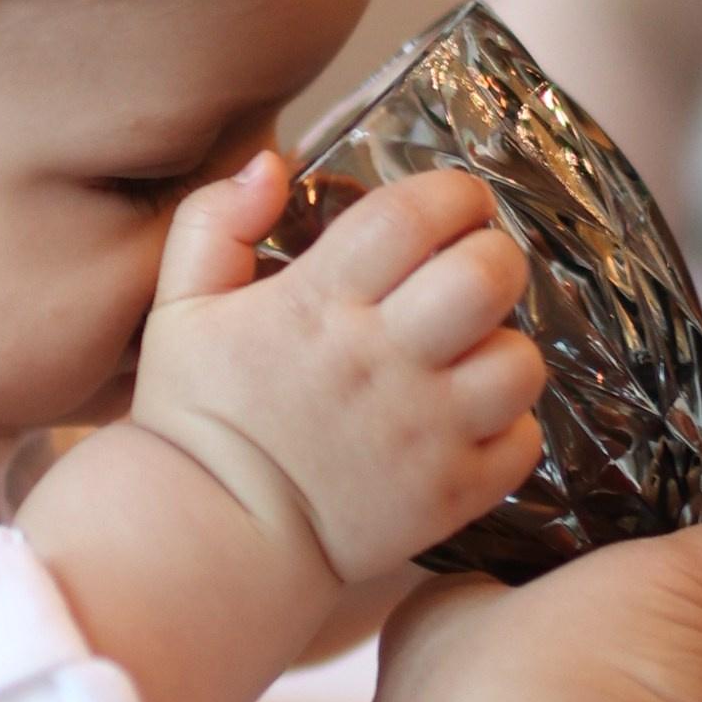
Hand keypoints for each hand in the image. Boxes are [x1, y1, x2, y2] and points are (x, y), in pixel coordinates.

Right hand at [132, 146, 546, 589]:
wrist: (208, 539)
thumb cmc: (198, 416)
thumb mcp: (178, 307)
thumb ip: (213, 221)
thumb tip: (272, 162)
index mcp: (317, 305)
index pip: (412, 216)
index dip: (451, 194)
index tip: (454, 203)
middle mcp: (380, 364)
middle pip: (487, 277)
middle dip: (494, 257)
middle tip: (471, 270)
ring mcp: (422, 435)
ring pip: (519, 363)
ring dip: (505, 348)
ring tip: (471, 353)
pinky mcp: (448, 496)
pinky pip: (523, 443)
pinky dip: (509, 428)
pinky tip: (469, 421)